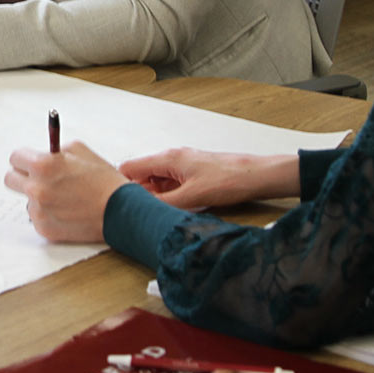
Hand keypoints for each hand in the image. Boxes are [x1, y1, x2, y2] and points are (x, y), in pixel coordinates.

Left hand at [4, 141, 128, 242]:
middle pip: (10, 179)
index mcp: (43, 166)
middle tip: (36, 177)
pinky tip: (67, 211)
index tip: (29, 161)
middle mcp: (36, 189)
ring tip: (64, 197)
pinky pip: (38, 217)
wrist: (121, 211)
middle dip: (22, 176)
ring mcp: (39, 211)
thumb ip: (56, 150)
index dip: (24, 158)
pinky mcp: (45, 229)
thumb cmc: (104, 180)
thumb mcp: (81, 151)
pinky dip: (48, 214)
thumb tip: (42, 154)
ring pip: (27, 200)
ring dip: (39, 197)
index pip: (15, 158)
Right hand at [117, 148, 299, 208]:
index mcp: (168, 159)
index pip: (130, 167)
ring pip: (157, 181)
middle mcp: (173, 158)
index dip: (120, 184)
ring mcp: (183, 165)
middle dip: (137, 193)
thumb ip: (164, 204)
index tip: (116, 202)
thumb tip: (143, 211)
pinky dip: (168, 196)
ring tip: (154, 213)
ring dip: (154, 196)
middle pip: (142, 175)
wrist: (257, 176)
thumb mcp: (193, 197)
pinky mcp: (193, 173)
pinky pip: (171, 184)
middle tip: (136, 213)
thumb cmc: (229, 179)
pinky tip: (173, 209)